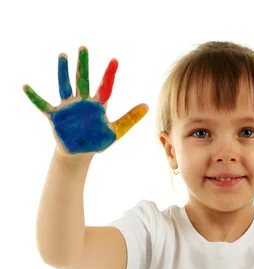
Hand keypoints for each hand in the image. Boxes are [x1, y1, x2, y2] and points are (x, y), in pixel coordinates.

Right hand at [23, 46, 148, 156]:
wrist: (79, 153)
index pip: (105, 87)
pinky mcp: (55, 115)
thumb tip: (147, 106)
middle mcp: (82, 101)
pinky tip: (26, 86)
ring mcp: (68, 106)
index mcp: (98, 105)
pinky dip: (34, 96)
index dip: (110, 74)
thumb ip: (130, 119)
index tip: (115, 60)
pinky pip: (43, 104)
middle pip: (83, 79)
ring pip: (65, 85)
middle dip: (83, 64)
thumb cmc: (97, 141)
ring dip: (63, 71)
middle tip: (84, 48)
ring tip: (63, 54)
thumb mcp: (116, 132)